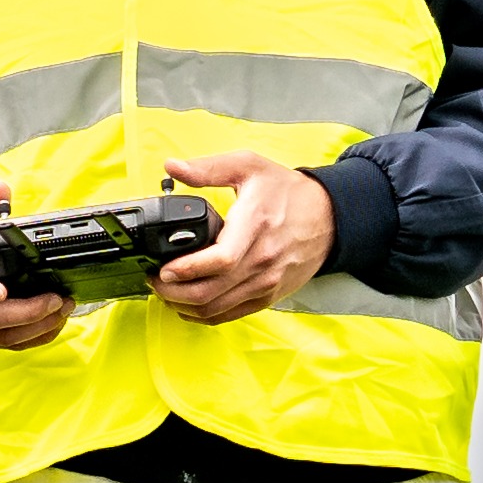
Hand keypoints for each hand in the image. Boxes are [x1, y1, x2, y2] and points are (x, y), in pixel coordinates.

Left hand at [149, 152, 332, 322]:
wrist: (329, 218)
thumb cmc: (287, 192)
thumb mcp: (250, 166)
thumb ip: (209, 168)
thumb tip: (172, 166)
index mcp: (255, 226)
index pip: (220, 260)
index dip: (187, 270)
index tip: (163, 268)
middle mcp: (261, 260)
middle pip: (210, 292)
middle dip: (172, 292)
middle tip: (153, 279)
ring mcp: (265, 282)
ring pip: (215, 309)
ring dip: (183, 305)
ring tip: (165, 290)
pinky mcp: (267, 296)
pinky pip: (228, 315)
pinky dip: (202, 314)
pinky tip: (186, 303)